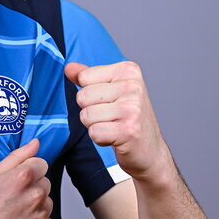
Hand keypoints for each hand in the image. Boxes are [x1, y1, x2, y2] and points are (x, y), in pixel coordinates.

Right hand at [0, 138, 52, 218]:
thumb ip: (17, 157)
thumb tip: (36, 143)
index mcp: (23, 177)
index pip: (42, 164)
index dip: (28, 172)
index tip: (16, 183)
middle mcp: (35, 195)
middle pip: (45, 183)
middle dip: (32, 189)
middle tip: (12, 200)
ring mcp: (40, 216)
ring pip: (47, 203)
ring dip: (35, 207)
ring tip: (14, 215)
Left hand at [64, 60, 170, 181]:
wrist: (150, 150)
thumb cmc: (128, 119)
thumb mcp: (111, 91)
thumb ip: (88, 77)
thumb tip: (68, 68)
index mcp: (128, 70)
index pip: (84, 77)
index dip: (90, 94)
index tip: (110, 102)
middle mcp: (132, 86)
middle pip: (82, 97)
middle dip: (90, 111)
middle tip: (111, 117)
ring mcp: (132, 108)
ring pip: (86, 115)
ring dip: (95, 126)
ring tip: (114, 127)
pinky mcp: (129, 130)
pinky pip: (94, 132)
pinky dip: (100, 139)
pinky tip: (116, 138)